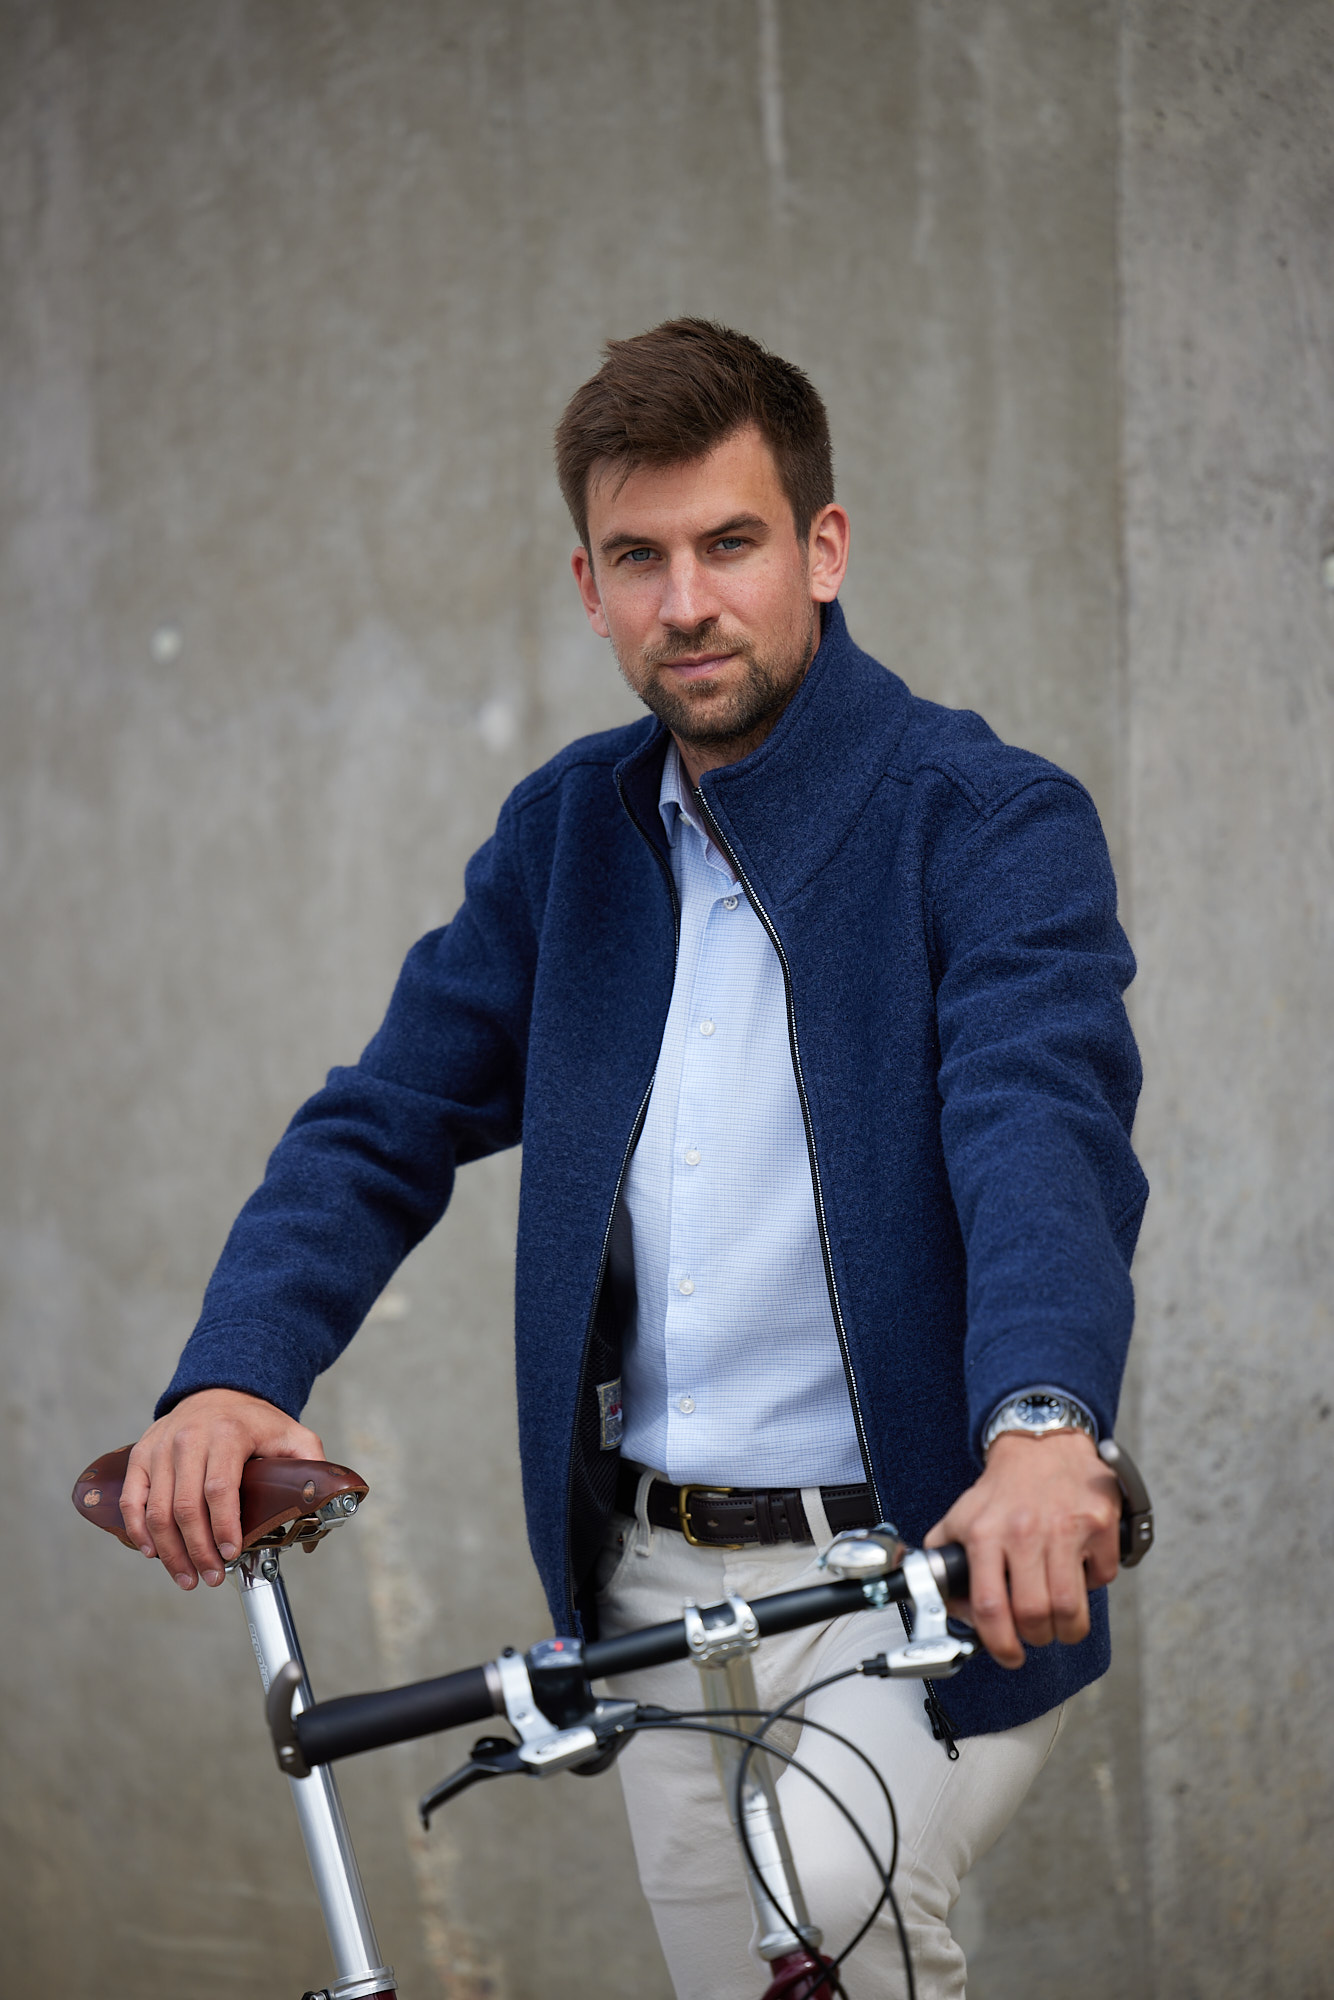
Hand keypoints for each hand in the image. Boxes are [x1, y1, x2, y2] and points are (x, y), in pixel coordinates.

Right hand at [120, 1388, 324, 1591]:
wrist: (219, 1391)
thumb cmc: (256, 1422)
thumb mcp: (293, 1436)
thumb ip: (312, 1469)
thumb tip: (318, 1520)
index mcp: (228, 1433)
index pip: (220, 1488)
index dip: (224, 1527)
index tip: (231, 1555)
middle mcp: (189, 1438)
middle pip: (186, 1506)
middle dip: (198, 1550)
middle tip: (211, 1578)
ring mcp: (161, 1447)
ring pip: (157, 1510)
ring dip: (170, 1552)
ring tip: (187, 1577)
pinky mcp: (142, 1455)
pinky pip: (133, 1499)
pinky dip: (139, 1531)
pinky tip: (153, 1553)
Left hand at [924, 1431, 1120, 1668]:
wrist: (1041, 1441)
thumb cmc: (1003, 1489)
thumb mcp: (961, 1518)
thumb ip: (946, 1561)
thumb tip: (950, 1608)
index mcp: (985, 1533)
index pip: (991, 1606)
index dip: (1000, 1644)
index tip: (1008, 1655)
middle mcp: (1025, 1531)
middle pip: (1035, 1614)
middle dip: (1037, 1637)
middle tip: (1036, 1633)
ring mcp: (1066, 1528)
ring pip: (1072, 1608)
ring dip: (1068, 1628)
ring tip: (1061, 1621)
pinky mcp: (1100, 1524)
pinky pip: (1103, 1578)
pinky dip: (1095, 1586)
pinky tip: (1080, 1572)